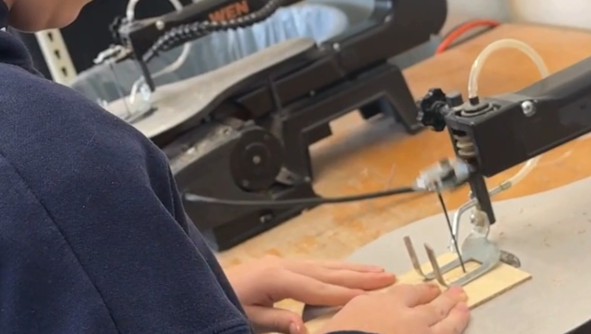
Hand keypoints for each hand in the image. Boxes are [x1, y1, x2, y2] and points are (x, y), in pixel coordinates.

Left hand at [226, 255, 396, 333]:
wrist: (201, 287)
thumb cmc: (224, 303)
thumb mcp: (247, 319)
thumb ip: (278, 322)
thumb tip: (304, 328)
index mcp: (277, 277)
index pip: (321, 288)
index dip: (349, 293)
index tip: (375, 295)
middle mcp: (284, 266)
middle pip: (329, 272)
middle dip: (361, 276)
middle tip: (390, 277)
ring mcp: (283, 264)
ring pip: (325, 266)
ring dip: (353, 269)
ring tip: (379, 271)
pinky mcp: (280, 267)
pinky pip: (315, 266)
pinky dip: (336, 268)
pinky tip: (348, 270)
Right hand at [317, 283, 469, 333]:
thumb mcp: (349, 312)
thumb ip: (367, 306)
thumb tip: (374, 306)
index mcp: (388, 303)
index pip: (411, 293)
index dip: (423, 291)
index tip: (431, 289)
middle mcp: (410, 318)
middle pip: (434, 306)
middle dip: (447, 298)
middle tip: (458, 293)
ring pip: (447, 325)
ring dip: (458, 316)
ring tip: (466, 309)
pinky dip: (454, 333)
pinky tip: (458, 331)